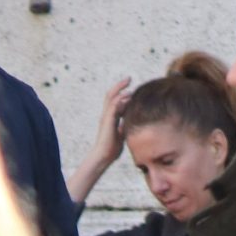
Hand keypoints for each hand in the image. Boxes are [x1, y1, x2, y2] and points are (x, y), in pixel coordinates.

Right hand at [67, 77, 131, 204]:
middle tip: (129, 78)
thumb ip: (125, 127)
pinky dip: (120, 98)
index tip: (131, 89)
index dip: (123, 94)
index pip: (115, 101)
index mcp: (110, 118)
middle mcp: (106, 115)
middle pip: (111, 95)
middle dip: (120, 86)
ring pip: (111, 97)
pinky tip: (127, 94)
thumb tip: (132, 123)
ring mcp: (106, 117)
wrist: (103, 157)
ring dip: (120, 88)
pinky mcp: (107, 120)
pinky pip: (113, 105)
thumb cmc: (111, 149)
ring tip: (128, 81)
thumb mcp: (122, 135)